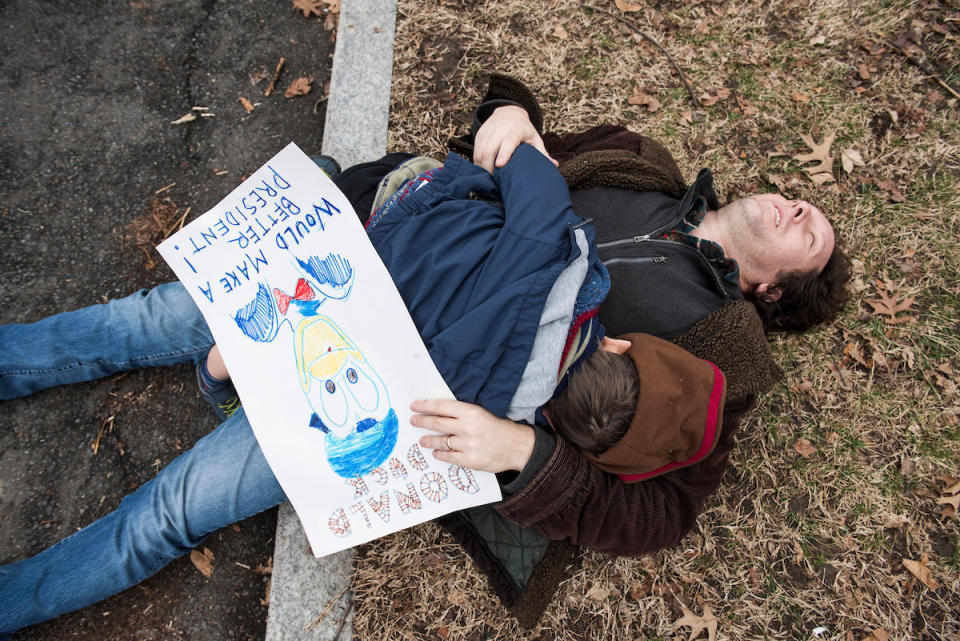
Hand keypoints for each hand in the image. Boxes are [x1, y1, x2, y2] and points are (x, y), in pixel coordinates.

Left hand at [410, 398, 534, 472]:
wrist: (517, 446)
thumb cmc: (499, 427)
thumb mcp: (481, 412)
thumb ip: (462, 412)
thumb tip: (438, 411)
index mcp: (471, 412)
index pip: (441, 406)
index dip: (424, 406)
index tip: (414, 406)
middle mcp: (468, 428)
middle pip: (437, 424)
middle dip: (422, 421)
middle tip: (413, 421)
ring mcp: (468, 446)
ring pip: (441, 442)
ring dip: (428, 440)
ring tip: (422, 439)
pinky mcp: (470, 461)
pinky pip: (449, 457)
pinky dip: (440, 454)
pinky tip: (436, 452)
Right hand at [473, 105, 557, 172]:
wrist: (509, 112)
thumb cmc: (524, 131)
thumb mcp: (535, 139)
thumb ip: (542, 153)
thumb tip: (554, 165)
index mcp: (515, 130)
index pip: (508, 142)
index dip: (504, 153)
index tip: (500, 165)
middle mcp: (500, 129)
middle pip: (490, 150)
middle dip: (489, 167)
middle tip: (493, 181)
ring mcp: (488, 131)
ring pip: (480, 151)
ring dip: (482, 167)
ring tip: (487, 178)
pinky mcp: (480, 134)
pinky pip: (475, 150)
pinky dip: (477, 162)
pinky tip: (482, 170)